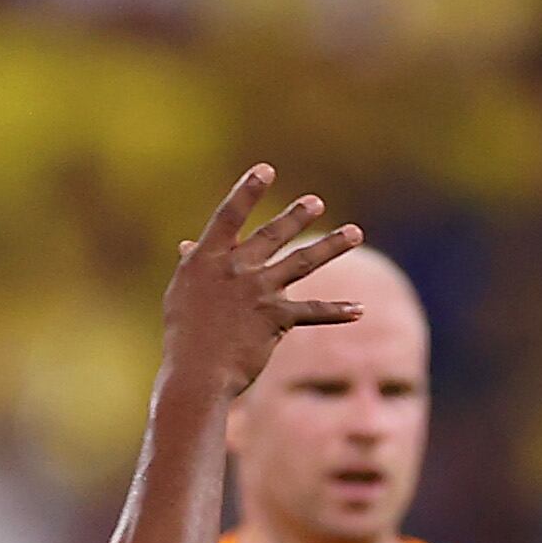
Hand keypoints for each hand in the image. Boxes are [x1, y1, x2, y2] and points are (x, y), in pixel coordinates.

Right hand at [164, 166, 361, 403]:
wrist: (195, 372)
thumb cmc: (183, 335)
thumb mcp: (181, 293)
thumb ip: (192, 264)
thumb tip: (189, 245)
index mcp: (207, 258)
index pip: (229, 216)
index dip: (247, 191)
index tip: (265, 170)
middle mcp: (236, 268)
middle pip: (272, 234)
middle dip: (296, 216)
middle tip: (316, 201)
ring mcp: (258, 291)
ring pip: (301, 262)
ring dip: (331, 246)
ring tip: (354, 233)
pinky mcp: (276, 318)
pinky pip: (314, 313)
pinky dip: (338, 312)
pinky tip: (360, 309)